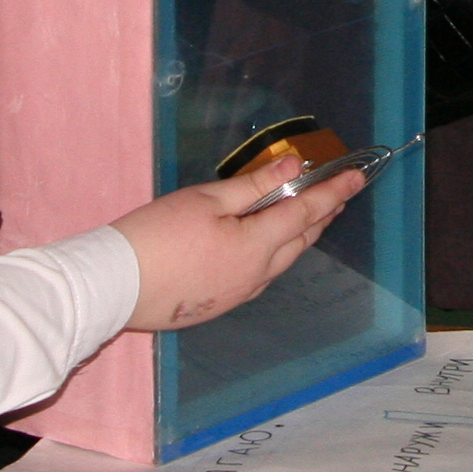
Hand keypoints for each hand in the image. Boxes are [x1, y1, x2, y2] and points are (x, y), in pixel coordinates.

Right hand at [109, 160, 368, 331]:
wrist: (115, 286)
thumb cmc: (156, 235)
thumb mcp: (205, 200)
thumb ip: (254, 185)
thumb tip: (292, 167)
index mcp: (256, 247)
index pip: (306, 214)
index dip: (333, 192)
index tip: (357, 176)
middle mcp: (256, 276)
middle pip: (300, 241)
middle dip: (323, 215)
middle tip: (339, 194)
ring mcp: (238, 293)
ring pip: (282, 261)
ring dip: (301, 236)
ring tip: (314, 216)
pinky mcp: (220, 304)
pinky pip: (261, 276)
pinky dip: (276, 254)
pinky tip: (271, 245)